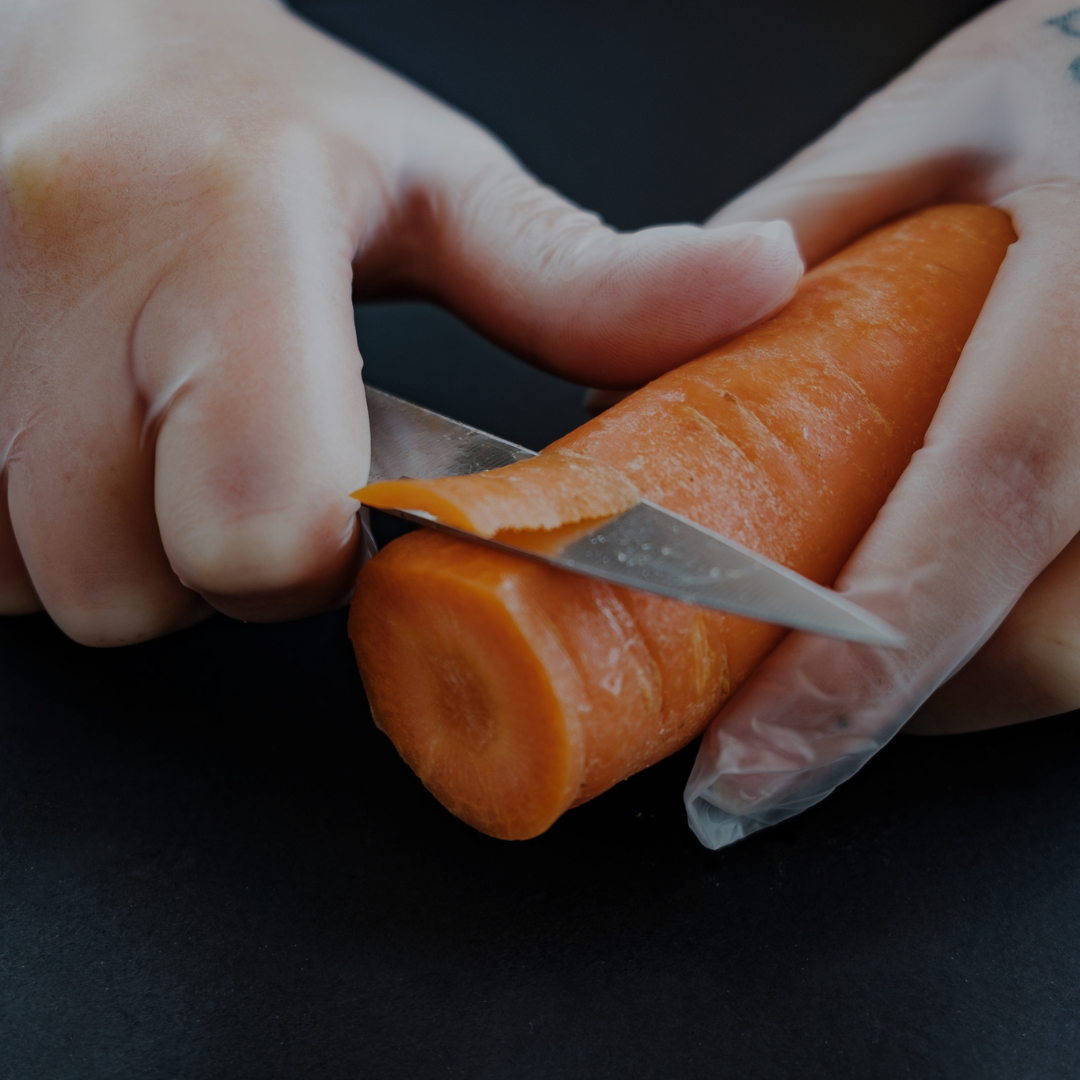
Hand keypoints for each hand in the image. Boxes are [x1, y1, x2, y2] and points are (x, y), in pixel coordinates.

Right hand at [0, 0, 800, 645]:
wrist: (81, 49)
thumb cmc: (262, 120)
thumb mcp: (438, 185)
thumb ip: (587, 277)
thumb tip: (759, 285)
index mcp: (223, 238)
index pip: (265, 526)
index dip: (312, 556)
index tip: (339, 495)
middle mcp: (55, 289)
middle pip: (140, 587)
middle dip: (214, 561)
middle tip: (245, 449)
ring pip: (51, 586)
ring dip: (129, 542)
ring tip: (167, 425)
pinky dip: (47, 527)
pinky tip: (90, 432)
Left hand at [685, 0, 1079, 846]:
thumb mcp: (958, 115)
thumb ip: (805, 232)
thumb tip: (669, 347)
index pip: (975, 511)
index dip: (854, 671)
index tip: (741, 775)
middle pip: (1047, 643)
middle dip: (892, 701)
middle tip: (772, 702)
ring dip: (958, 680)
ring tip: (856, 646)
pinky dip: (1022, 635)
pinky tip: (959, 598)